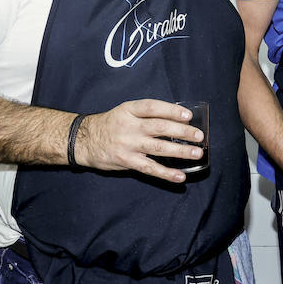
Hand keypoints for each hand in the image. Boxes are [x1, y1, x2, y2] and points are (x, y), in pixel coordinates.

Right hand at [73, 99, 204, 183]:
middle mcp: (129, 126)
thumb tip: (177, 119)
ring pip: (158, 147)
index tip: (188, 115)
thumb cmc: (110, 125)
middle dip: (182, 131)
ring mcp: (128, 145)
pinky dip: (166, 173)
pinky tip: (180, 176)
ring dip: (180, 151)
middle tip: (199, 135)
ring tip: (197, 153)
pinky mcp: (126, 161)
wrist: (83, 140)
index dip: (171, 110)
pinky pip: (150, 168)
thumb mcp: (125, 113)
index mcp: (129, 110)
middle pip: (159, 127)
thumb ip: (146, 115)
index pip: (152, 107)